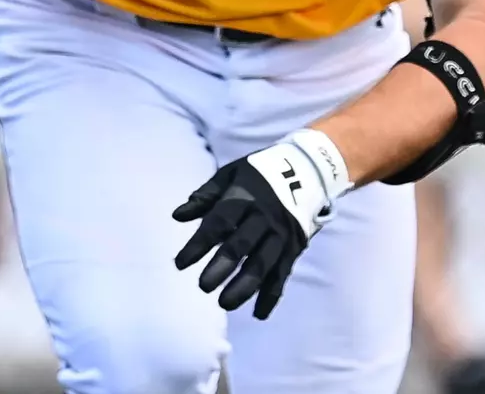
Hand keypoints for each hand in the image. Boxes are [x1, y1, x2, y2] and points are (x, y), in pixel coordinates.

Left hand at [171, 131, 350, 319]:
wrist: (307, 170)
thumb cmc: (258, 174)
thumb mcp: (230, 174)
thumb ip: (204, 196)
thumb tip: (177, 216)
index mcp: (243, 197)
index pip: (219, 222)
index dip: (199, 243)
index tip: (180, 263)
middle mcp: (263, 218)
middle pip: (242, 245)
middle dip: (223, 266)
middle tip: (203, 287)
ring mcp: (281, 235)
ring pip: (264, 263)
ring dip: (245, 286)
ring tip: (225, 303)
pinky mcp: (294, 248)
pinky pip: (282, 274)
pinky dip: (272, 295)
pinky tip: (258, 313)